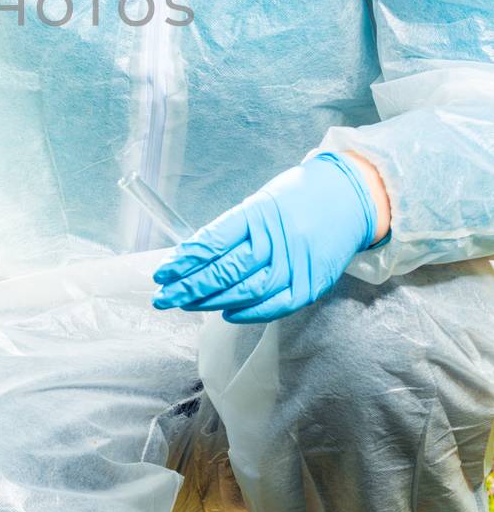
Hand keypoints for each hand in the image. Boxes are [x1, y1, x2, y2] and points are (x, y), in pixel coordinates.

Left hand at [151, 151, 379, 322]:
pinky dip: (249, 312)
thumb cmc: (298, 198)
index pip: (213, 241)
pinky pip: (276, 305)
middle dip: (189, 287)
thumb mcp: (261, 202)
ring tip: (185, 305)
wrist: (350, 198)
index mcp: (258, 213)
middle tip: (163, 298)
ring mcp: (296, 264)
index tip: (162, 273)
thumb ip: (233, 229)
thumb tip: (194, 256)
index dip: (185, 260)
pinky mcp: (312, 283)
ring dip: (211, 301)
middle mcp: (276, 239)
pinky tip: (226, 313)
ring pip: (246, 290)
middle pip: (225, 270)